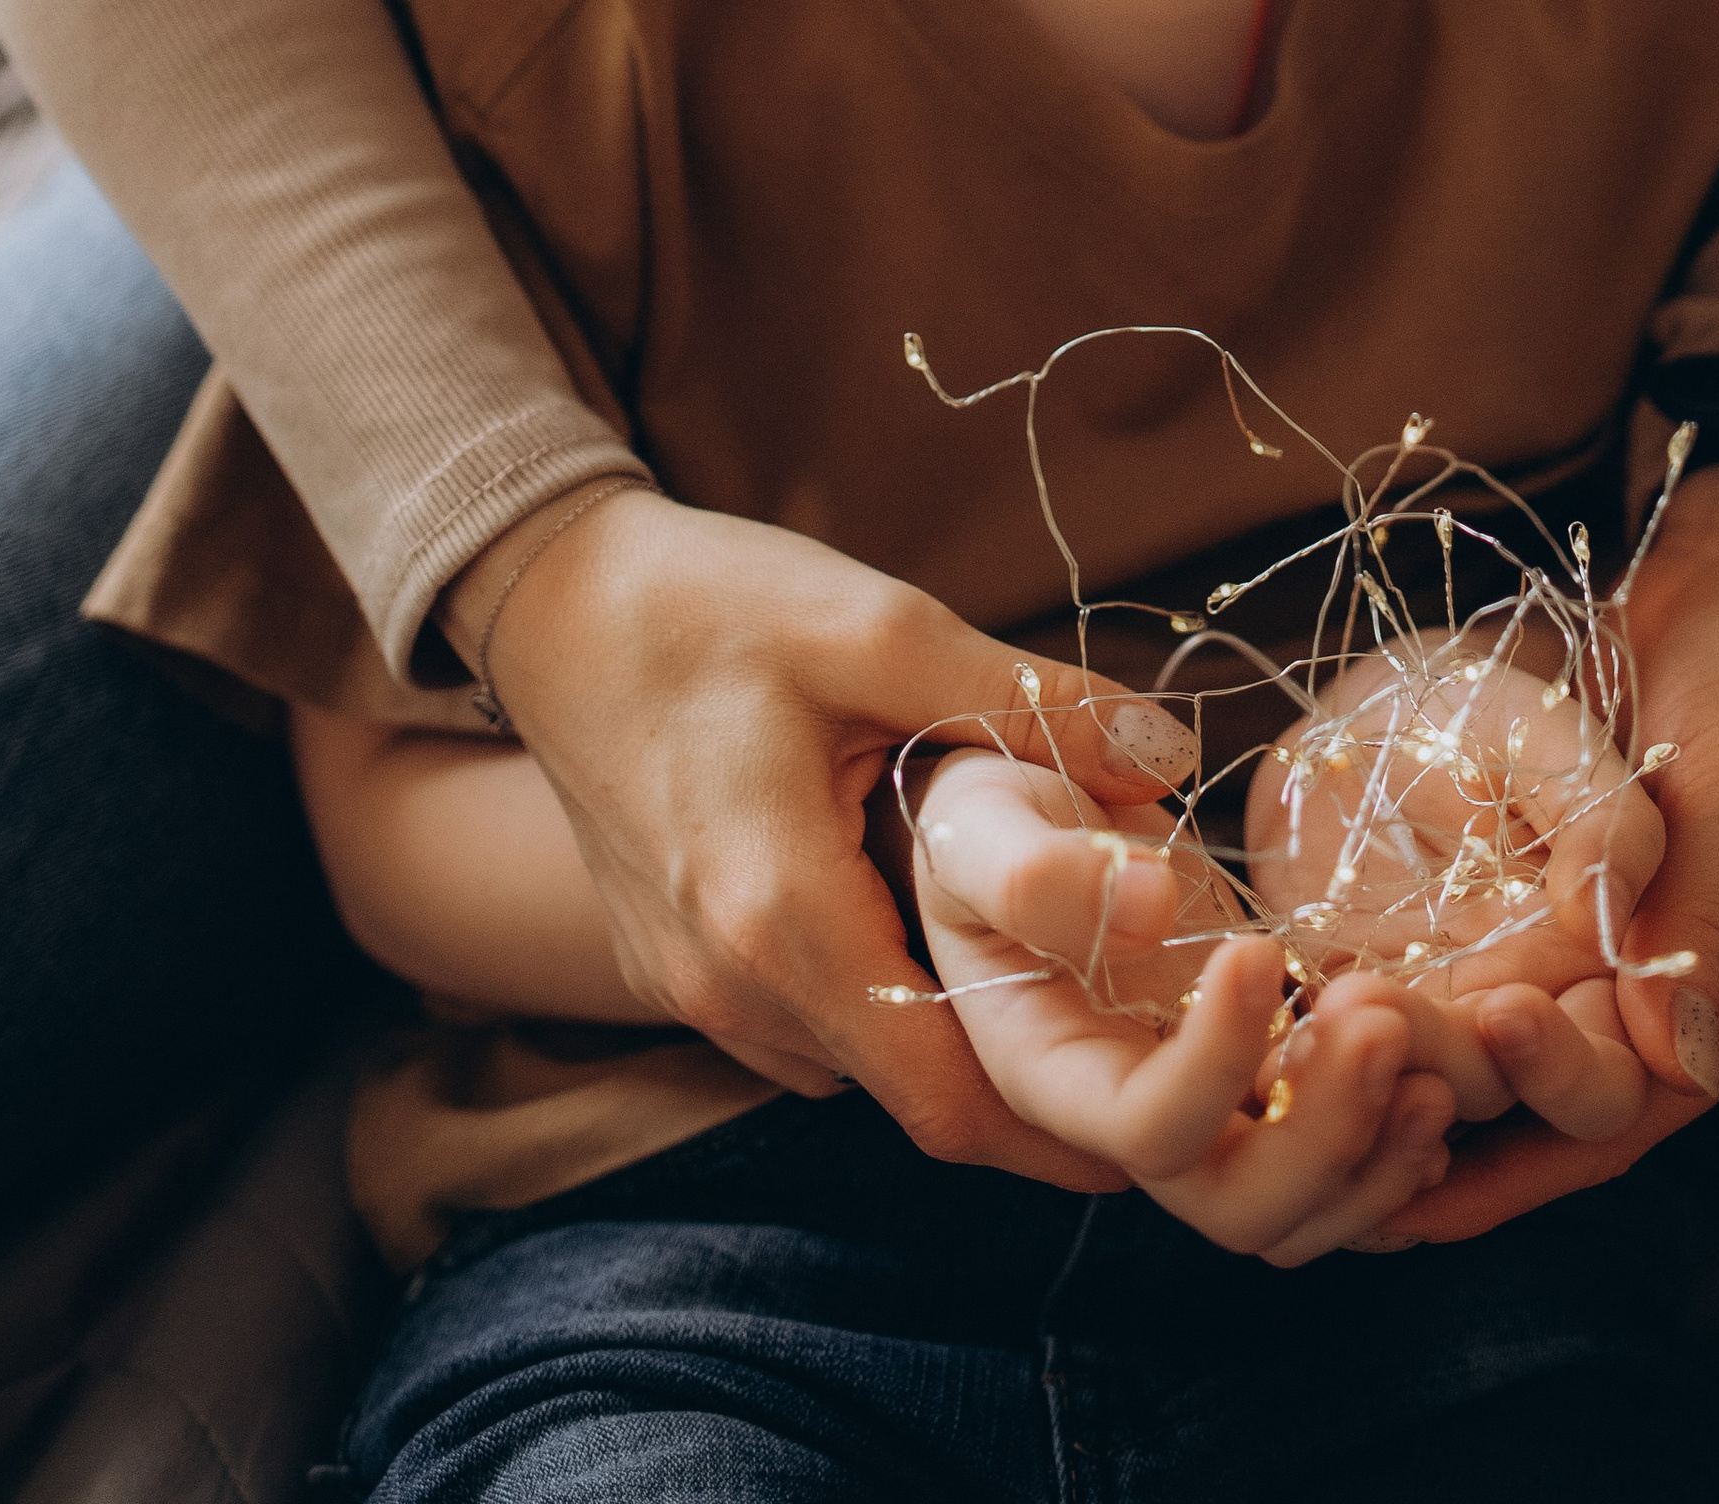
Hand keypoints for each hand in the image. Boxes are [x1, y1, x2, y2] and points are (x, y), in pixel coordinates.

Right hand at [446, 485, 1197, 1185]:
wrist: (547, 596)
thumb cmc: (707, 604)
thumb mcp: (882, 627)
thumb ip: (1028, 705)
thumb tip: (1170, 755)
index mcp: (784, 921)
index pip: (945, 1101)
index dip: (1061, 1123)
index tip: (1163, 1095)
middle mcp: (728, 987)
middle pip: (907, 1092)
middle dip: (1020, 1065)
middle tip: (1128, 1012)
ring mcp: (689, 986)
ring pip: (855, 1060)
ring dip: (942, 1029)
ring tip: (1046, 955)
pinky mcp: (672, 961)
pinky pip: (799, 1020)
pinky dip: (874, 997)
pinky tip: (928, 915)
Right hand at [910, 749, 1455, 1263]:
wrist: (1014, 820)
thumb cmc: (984, 817)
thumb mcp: (981, 824)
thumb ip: (1041, 871)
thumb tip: (1146, 902)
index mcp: (1047, 1070)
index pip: (1142, 1125)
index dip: (1213, 1062)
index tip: (1258, 948)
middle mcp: (1124, 1116)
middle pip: (1231, 1205)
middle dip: (1324, 1137)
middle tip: (1387, 1022)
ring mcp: (1196, 1112)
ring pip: (1291, 1213)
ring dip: (1374, 1162)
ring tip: (1435, 1073)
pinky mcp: (1249, 1086)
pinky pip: (1325, 1171)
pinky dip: (1388, 1159)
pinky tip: (1435, 1096)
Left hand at [1384, 454, 1718, 1241]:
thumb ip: (1702, 919)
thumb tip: (1672, 1062)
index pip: (1640, 1089)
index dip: (1558, 1078)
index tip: (1490, 1019)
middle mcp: (1670, 1014)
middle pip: (1556, 1100)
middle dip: (1460, 1091)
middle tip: (1365, 1053)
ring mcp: (1605, 971)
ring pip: (1502, 1060)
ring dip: (1418, 1070)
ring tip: (1316, 1071)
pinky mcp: (1546, 920)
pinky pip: (1476, 988)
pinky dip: (1416, 1010)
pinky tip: (1327, 1023)